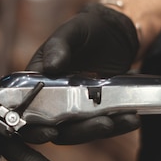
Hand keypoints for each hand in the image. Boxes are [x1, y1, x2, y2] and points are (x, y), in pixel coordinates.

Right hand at [23, 2, 140, 143]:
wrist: (115, 32)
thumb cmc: (87, 28)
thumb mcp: (72, 31)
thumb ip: (59, 46)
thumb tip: (50, 66)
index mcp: (37, 81)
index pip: (27, 111)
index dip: (34, 127)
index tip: (51, 131)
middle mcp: (52, 99)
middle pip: (56, 128)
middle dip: (79, 131)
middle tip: (103, 124)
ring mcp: (75, 107)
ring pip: (80, 130)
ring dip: (101, 130)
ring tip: (125, 120)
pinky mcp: (96, 111)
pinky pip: (103, 124)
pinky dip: (118, 124)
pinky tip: (132, 118)